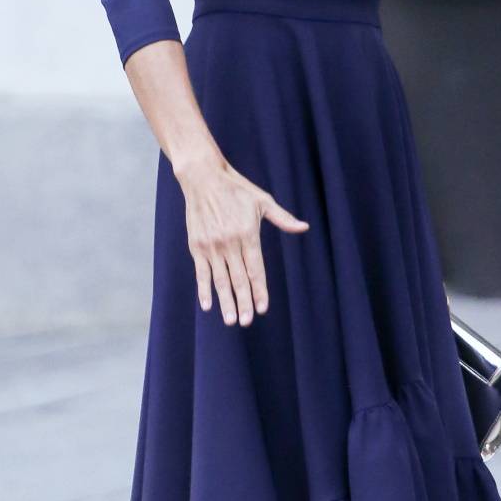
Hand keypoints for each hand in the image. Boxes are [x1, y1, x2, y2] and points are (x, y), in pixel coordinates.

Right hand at [177, 154, 308, 325]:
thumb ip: (283, 218)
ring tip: (230, 320)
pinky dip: (203, 289)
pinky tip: (207, 305)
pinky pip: (201, 272)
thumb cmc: (237, 189)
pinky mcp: (197, 245)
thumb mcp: (263, 201)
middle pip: (239, 279)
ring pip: (220, 279)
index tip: (262, 308)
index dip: (259, 290)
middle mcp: (230, 242)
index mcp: (248, 233)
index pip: (256, 269)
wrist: (203, 178)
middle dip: (243, 302)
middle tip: (246, 321)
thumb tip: (304, 227)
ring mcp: (212, 245)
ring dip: (226, 301)